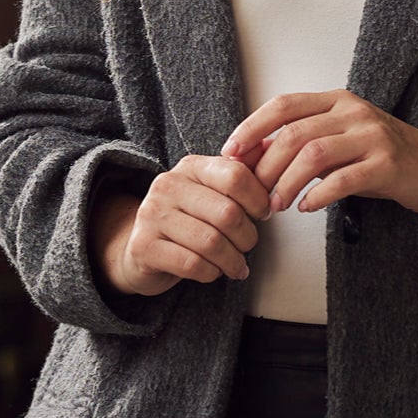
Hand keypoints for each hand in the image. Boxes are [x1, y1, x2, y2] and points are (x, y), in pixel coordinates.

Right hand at [97, 153, 274, 295]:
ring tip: (236, 266)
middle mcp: (168, 185)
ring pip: (211, 242)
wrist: (144, 249)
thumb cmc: (189, 219)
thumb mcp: (215, 191)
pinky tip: (214, 271)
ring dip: (232, 260)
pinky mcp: (143, 246)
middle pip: (227, 213)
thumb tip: (273, 144)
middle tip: (248, 246)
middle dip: (247, 237)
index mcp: (191, 167)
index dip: (258, 199)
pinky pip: (192, 264)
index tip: (263, 214)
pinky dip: (211, 273)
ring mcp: (152, 215)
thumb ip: (244, 170)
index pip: (235, 175)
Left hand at [221, 90, 417, 218]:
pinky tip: (306, 207)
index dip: (252, 126)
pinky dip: (318, 194)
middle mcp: (354, 112)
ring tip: (275, 206)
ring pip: (314, 154)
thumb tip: (251, 155)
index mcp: (337, 101)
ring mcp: (373, 136)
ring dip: (287, 182)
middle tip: (253, 194)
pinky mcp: (388, 164)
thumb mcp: (341, 142)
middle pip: (294, 133)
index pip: (284, 105)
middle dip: (266, 166)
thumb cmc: (383, 158)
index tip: (230, 152)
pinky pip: (343, 178)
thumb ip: (302, 144)